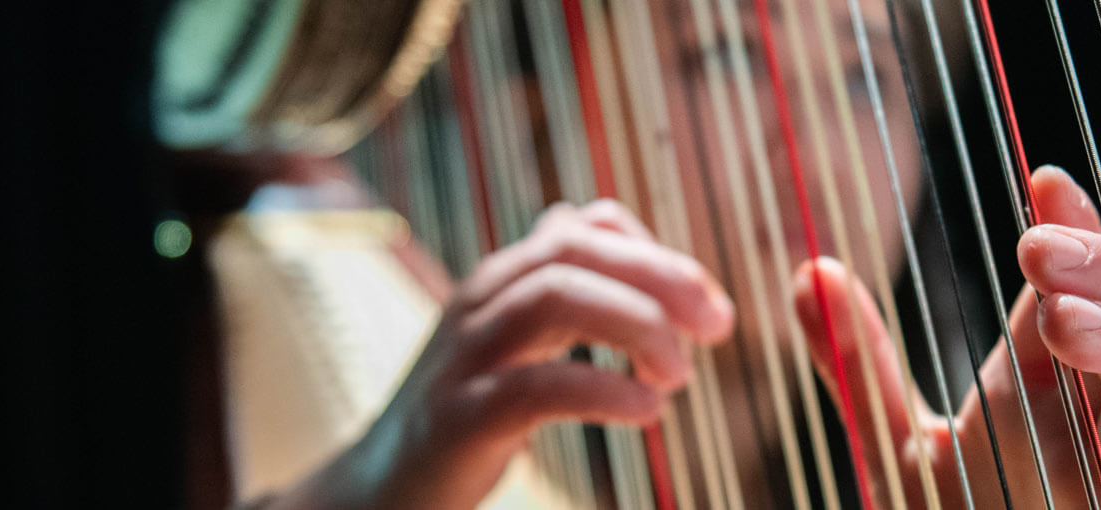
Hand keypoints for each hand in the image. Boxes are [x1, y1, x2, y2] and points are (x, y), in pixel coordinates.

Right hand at [281, 200, 734, 509]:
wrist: (381, 490)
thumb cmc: (467, 414)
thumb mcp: (517, 340)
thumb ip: (566, 291)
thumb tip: (618, 238)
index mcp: (503, 280)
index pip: (587, 225)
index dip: (660, 254)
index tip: (708, 308)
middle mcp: (481, 302)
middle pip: (575, 247)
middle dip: (662, 277)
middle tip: (719, 327)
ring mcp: (465, 356)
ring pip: (555, 296)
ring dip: (638, 327)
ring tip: (678, 376)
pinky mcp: (460, 418)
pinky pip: (538, 385)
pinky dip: (605, 391)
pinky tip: (647, 412)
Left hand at [792, 166, 1100, 509]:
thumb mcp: (899, 448)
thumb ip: (860, 367)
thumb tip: (809, 271)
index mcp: (1052, 384)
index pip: (1084, 284)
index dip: (1079, 226)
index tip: (1042, 177)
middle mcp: (1099, 425)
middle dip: (1100, 277)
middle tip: (1036, 255)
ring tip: (1063, 326)